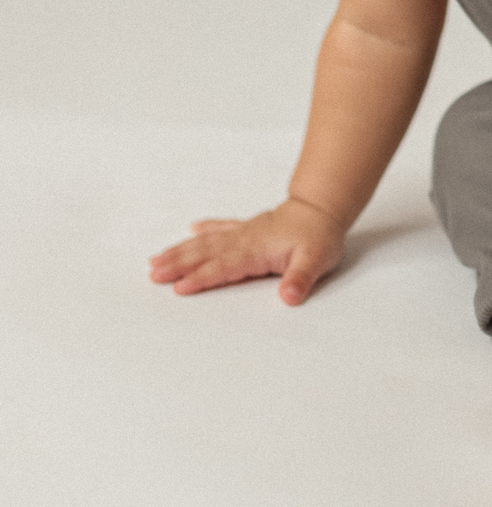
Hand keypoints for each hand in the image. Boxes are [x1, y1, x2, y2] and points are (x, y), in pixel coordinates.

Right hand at [148, 197, 346, 305]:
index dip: (201, 277)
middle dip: (178, 263)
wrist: (322, 209)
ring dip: (182, 250)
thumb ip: (301, 279)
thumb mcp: (316, 260)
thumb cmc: (319, 235)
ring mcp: (244, 233)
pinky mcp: (249, 228)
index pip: (223, 267)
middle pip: (205, 253)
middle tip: (153, 273)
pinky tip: (192, 229)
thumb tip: (289, 297)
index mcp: (256, 250)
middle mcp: (244, 240)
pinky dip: (206, 229)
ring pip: (206, 241)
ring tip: (157, 260)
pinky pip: (222, 228)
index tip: (179, 287)